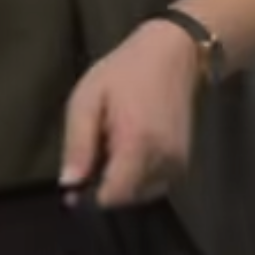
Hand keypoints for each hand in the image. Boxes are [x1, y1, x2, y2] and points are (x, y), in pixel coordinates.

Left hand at [59, 18, 202, 207]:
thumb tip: (69, 183)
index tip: (74, 184)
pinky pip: (155, 184)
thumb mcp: (86, 100)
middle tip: (95, 151)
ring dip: (121, 180)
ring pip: (140, 194)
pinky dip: (138, 176)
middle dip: (104, 185)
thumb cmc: (123, 72)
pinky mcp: (184, 162)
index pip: (114, 196)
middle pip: (126, 198)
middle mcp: (164, 160)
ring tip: (112, 144)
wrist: (174, 55)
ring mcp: (179, 163)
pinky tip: (128, 148)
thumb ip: (78, 144)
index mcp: (138, 143)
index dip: (90, 196)